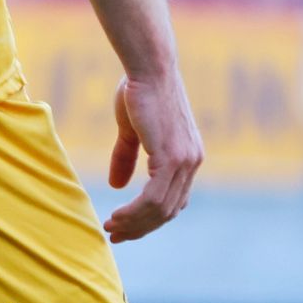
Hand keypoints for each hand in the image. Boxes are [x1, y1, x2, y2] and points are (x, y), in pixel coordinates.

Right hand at [103, 73, 202, 241]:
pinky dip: (135, 212)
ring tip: (111, 227)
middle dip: (141, 227)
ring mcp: (185, 162)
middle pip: (169, 210)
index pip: (174, 200)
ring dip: (135, 223)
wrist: (148, 68)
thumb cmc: (138, 90)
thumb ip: (126, 157)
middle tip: (115, 235)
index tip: (124, 224)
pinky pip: (154, 198)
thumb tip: (116, 184)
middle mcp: (192, 163)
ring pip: (161, 209)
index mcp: (188, 157)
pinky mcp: (171, 158)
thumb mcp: (132, 130)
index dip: (150, 217)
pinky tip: (117, 216)